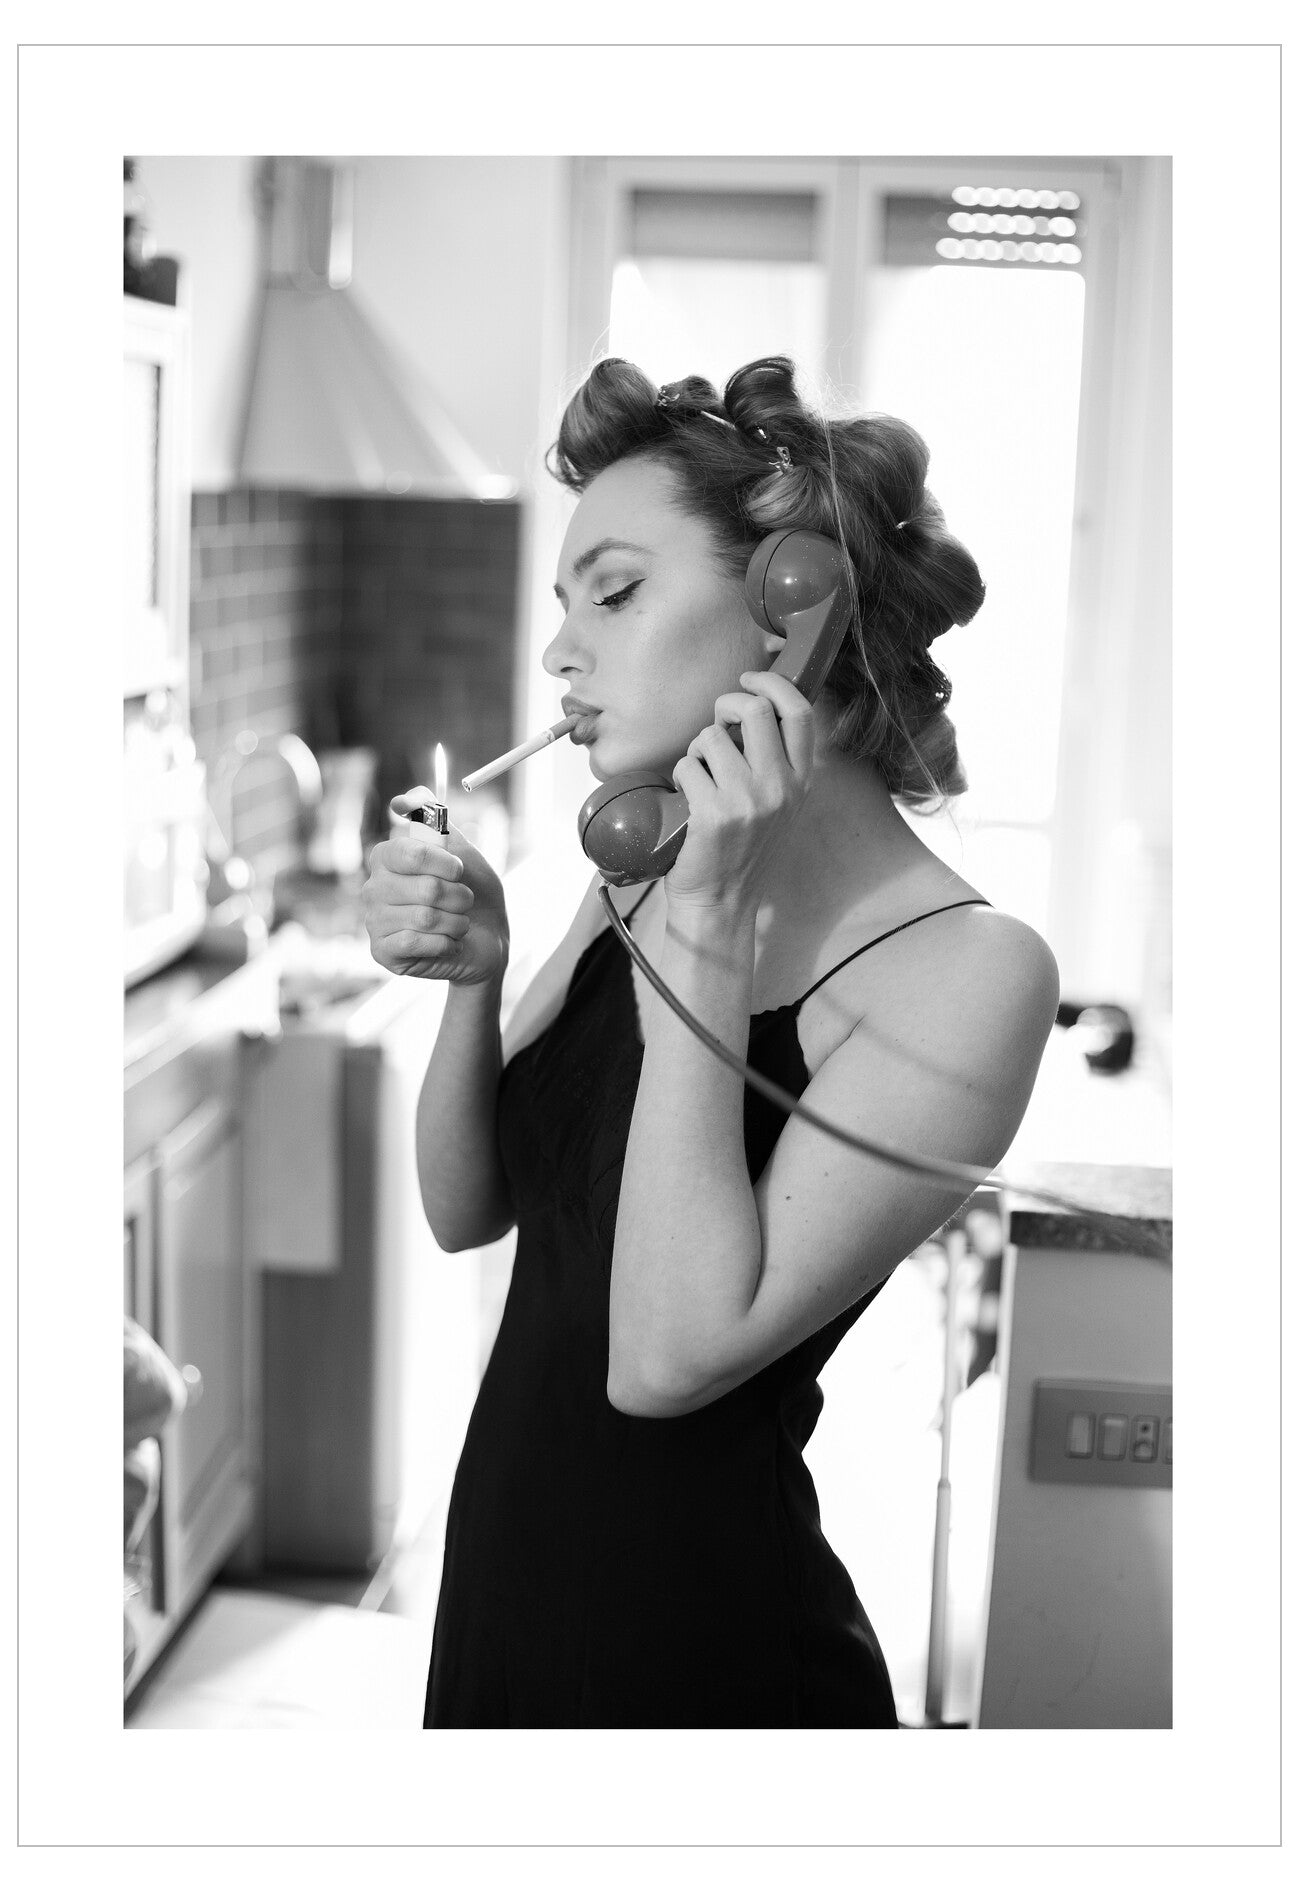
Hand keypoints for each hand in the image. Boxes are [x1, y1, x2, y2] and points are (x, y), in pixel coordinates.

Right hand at [361, 789, 508, 985]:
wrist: (488, 941)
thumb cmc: (474, 894)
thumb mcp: (461, 850)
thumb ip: (435, 820)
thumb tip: (401, 800)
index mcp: (387, 858)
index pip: (409, 851)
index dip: (444, 862)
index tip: (460, 870)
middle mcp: (373, 887)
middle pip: (424, 888)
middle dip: (459, 897)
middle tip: (466, 902)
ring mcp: (374, 921)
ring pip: (424, 917)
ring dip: (456, 922)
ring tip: (460, 924)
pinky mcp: (382, 952)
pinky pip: (415, 942)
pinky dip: (446, 943)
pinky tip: (449, 943)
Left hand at [665, 670, 815, 912]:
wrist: (722, 902)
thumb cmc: (743, 852)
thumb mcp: (778, 805)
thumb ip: (776, 762)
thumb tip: (752, 710)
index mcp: (801, 781)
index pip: (800, 712)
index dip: (773, 684)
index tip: (751, 679)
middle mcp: (780, 787)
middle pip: (754, 709)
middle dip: (726, 705)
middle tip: (717, 724)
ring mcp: (748, 800)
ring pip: (710, 737)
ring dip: (696, 751)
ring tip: (700, 779)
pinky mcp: (714, 813)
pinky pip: (686, 765)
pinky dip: (680, 776)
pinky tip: (687, 801)